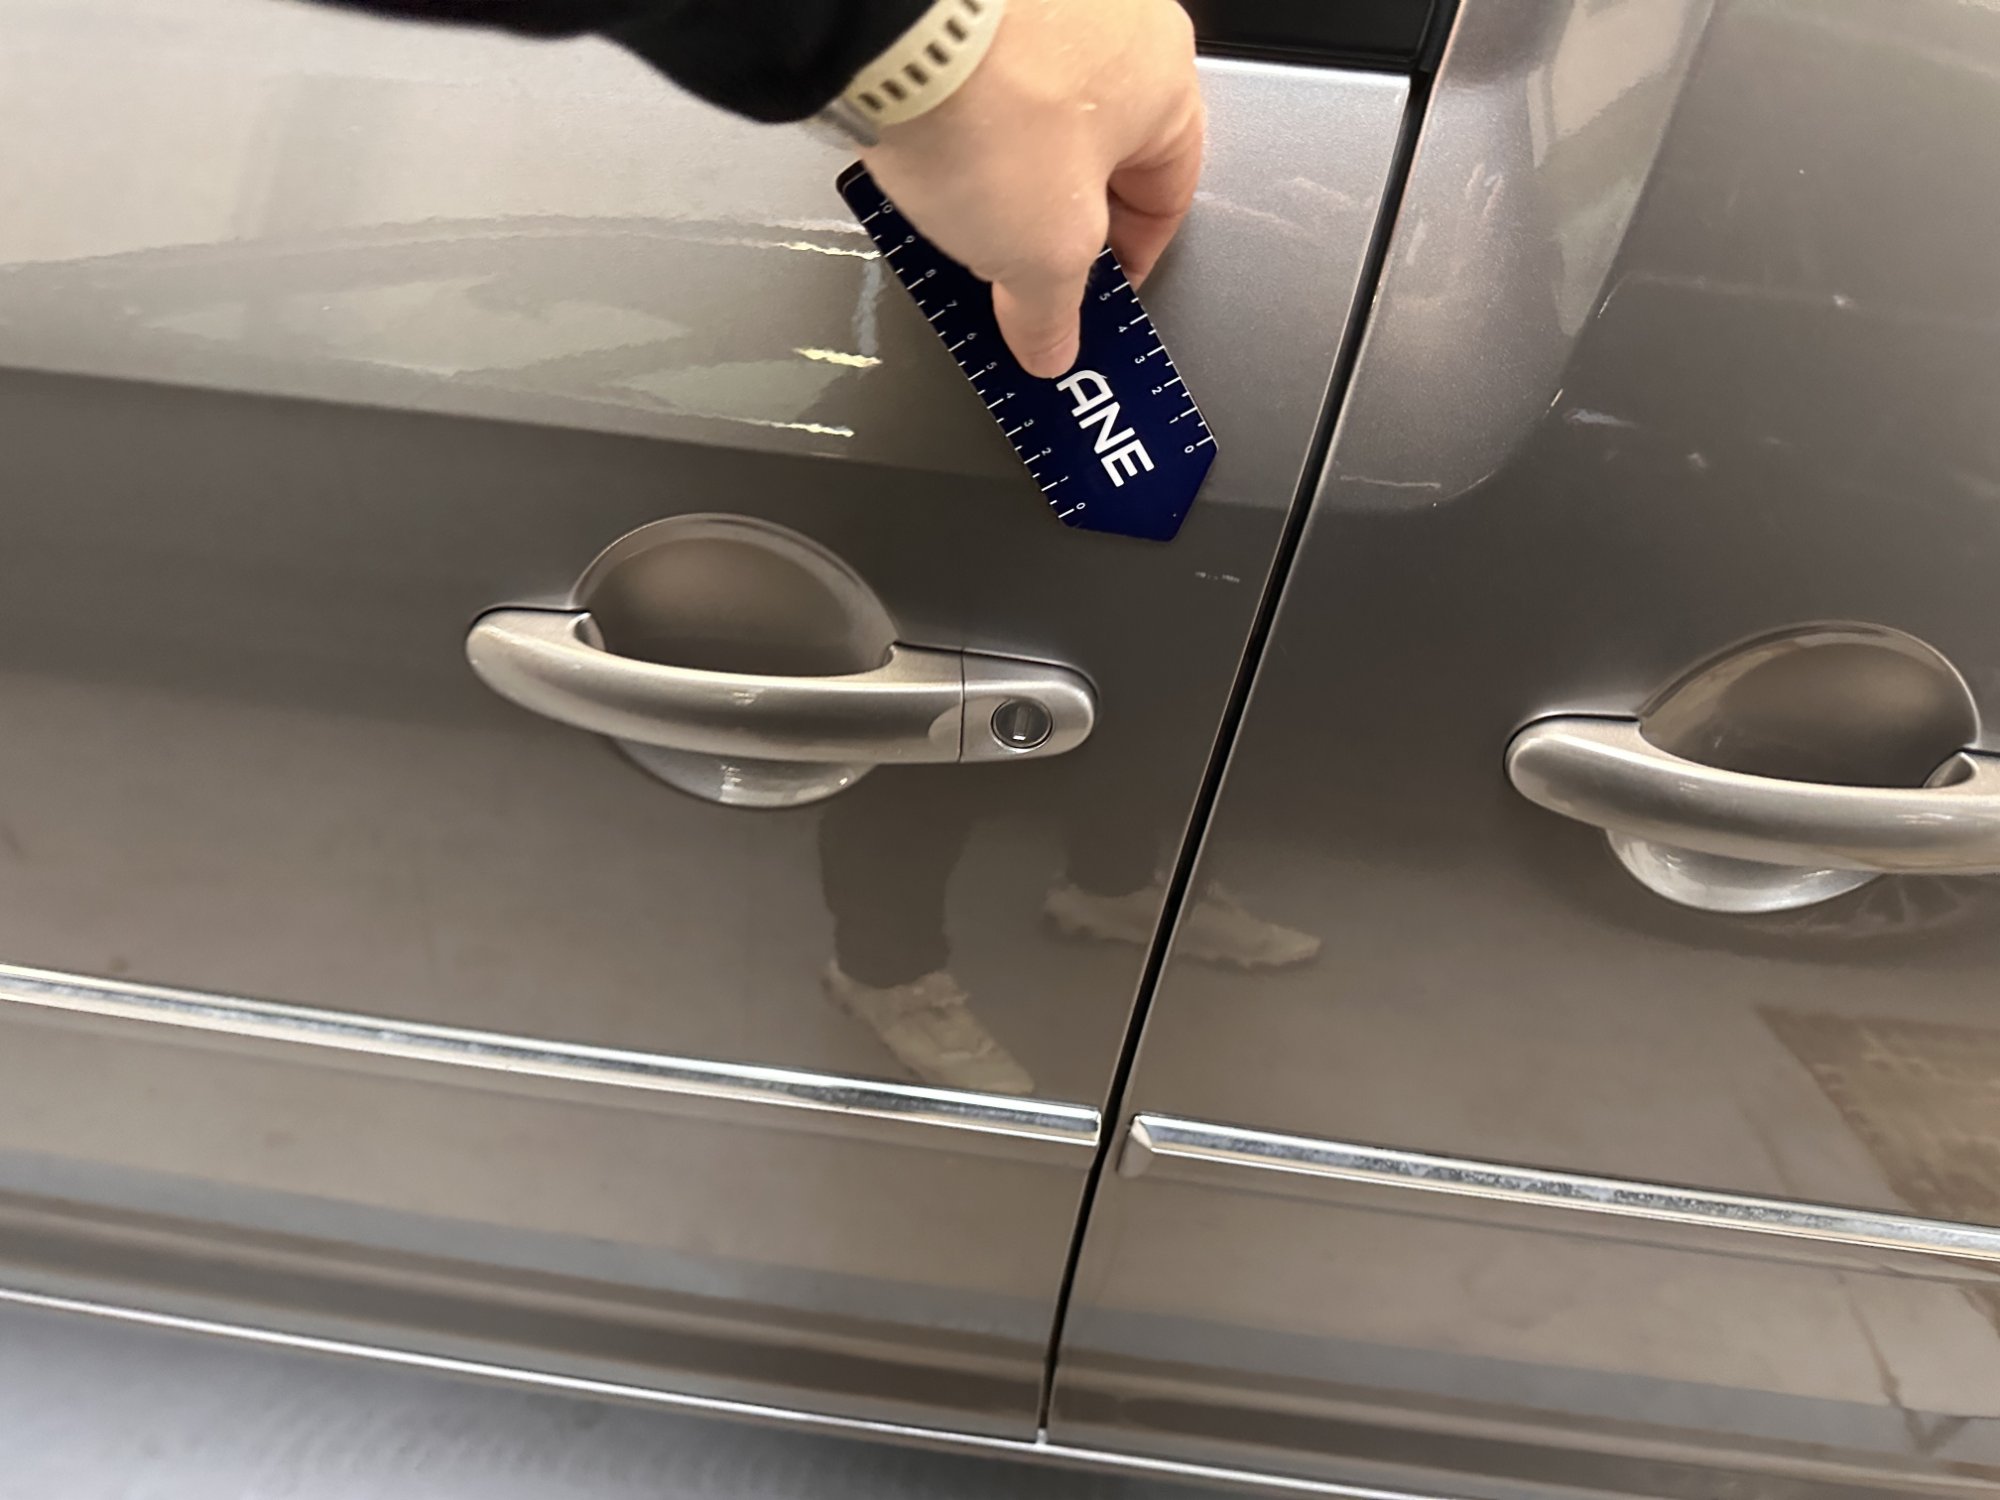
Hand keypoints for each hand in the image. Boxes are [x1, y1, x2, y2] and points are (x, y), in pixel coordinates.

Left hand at [858, 0, 1203, 377]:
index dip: (1125, 268)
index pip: (1164, 199)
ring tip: (961, 219)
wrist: (891, 28)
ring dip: (1005, 179)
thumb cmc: (993, 108)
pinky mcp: (969, 4)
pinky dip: (962, 129)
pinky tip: (929, 163)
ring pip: (1035, 118)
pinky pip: (980, 83)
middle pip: (1098, 157)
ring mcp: (1042, 3)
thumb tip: (1049, 343)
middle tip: (1016, 273)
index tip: (1083, 302)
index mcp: (1167, 80)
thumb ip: (1052, 311)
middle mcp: (1115, 23)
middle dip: (1057, 225)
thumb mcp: (1042, 253)